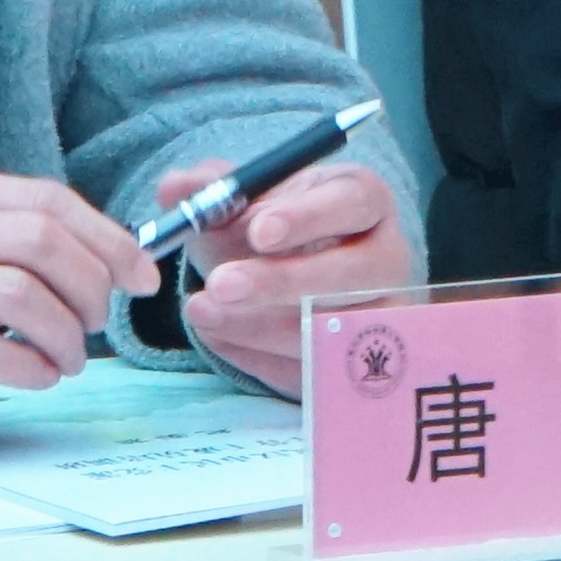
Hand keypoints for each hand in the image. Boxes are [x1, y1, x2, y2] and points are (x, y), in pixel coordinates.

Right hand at [0, 170, 156, 434]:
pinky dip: (27, 368)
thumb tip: (97, 257)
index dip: (105, 237)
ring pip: (16, 295)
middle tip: (96, 325)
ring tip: (66, 359)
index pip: (41, 199)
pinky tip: (35, 377)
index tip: (137, 276)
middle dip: (90, 289)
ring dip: (64, 336)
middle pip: (38, 243)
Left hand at [153, 158, 410, 396]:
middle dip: (282, 281)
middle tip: (220, 283)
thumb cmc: (270, 228)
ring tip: (200, 310)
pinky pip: (316, 371)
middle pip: (353, 272)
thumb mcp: (240, 200)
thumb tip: (173, 189)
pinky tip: (218, 337)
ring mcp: (382, 317)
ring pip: (333, 329)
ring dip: (261, 325)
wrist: (286, 275)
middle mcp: (387, 257)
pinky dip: (261, 358)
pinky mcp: (360, 366)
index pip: (354, 201)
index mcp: (363, 200)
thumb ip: (207, 190)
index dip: (308, 217)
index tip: (257, 231)